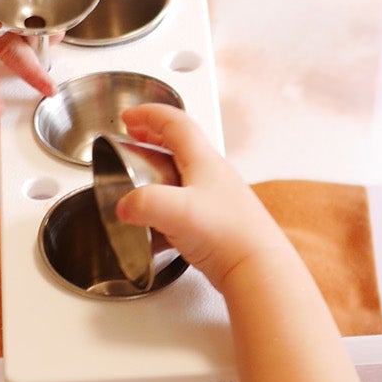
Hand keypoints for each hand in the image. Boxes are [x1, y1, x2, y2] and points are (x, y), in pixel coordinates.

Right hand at [114, 105, 285, 289]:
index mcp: (204, 161)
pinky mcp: (215, 221)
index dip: (148, 114)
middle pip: (180, 142)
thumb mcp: (176, 211)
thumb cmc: (228, 234)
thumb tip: (125, 205)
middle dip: (153, 134)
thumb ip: (144, 203)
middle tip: (134, 133)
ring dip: (159, 165)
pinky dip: (166, 200)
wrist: (256, 266)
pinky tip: (155, 218)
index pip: (174, 123)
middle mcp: (212, 175)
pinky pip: (186, 200)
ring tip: (139, 172)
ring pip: (183, 171)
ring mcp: (216, 198)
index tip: (129, 116)